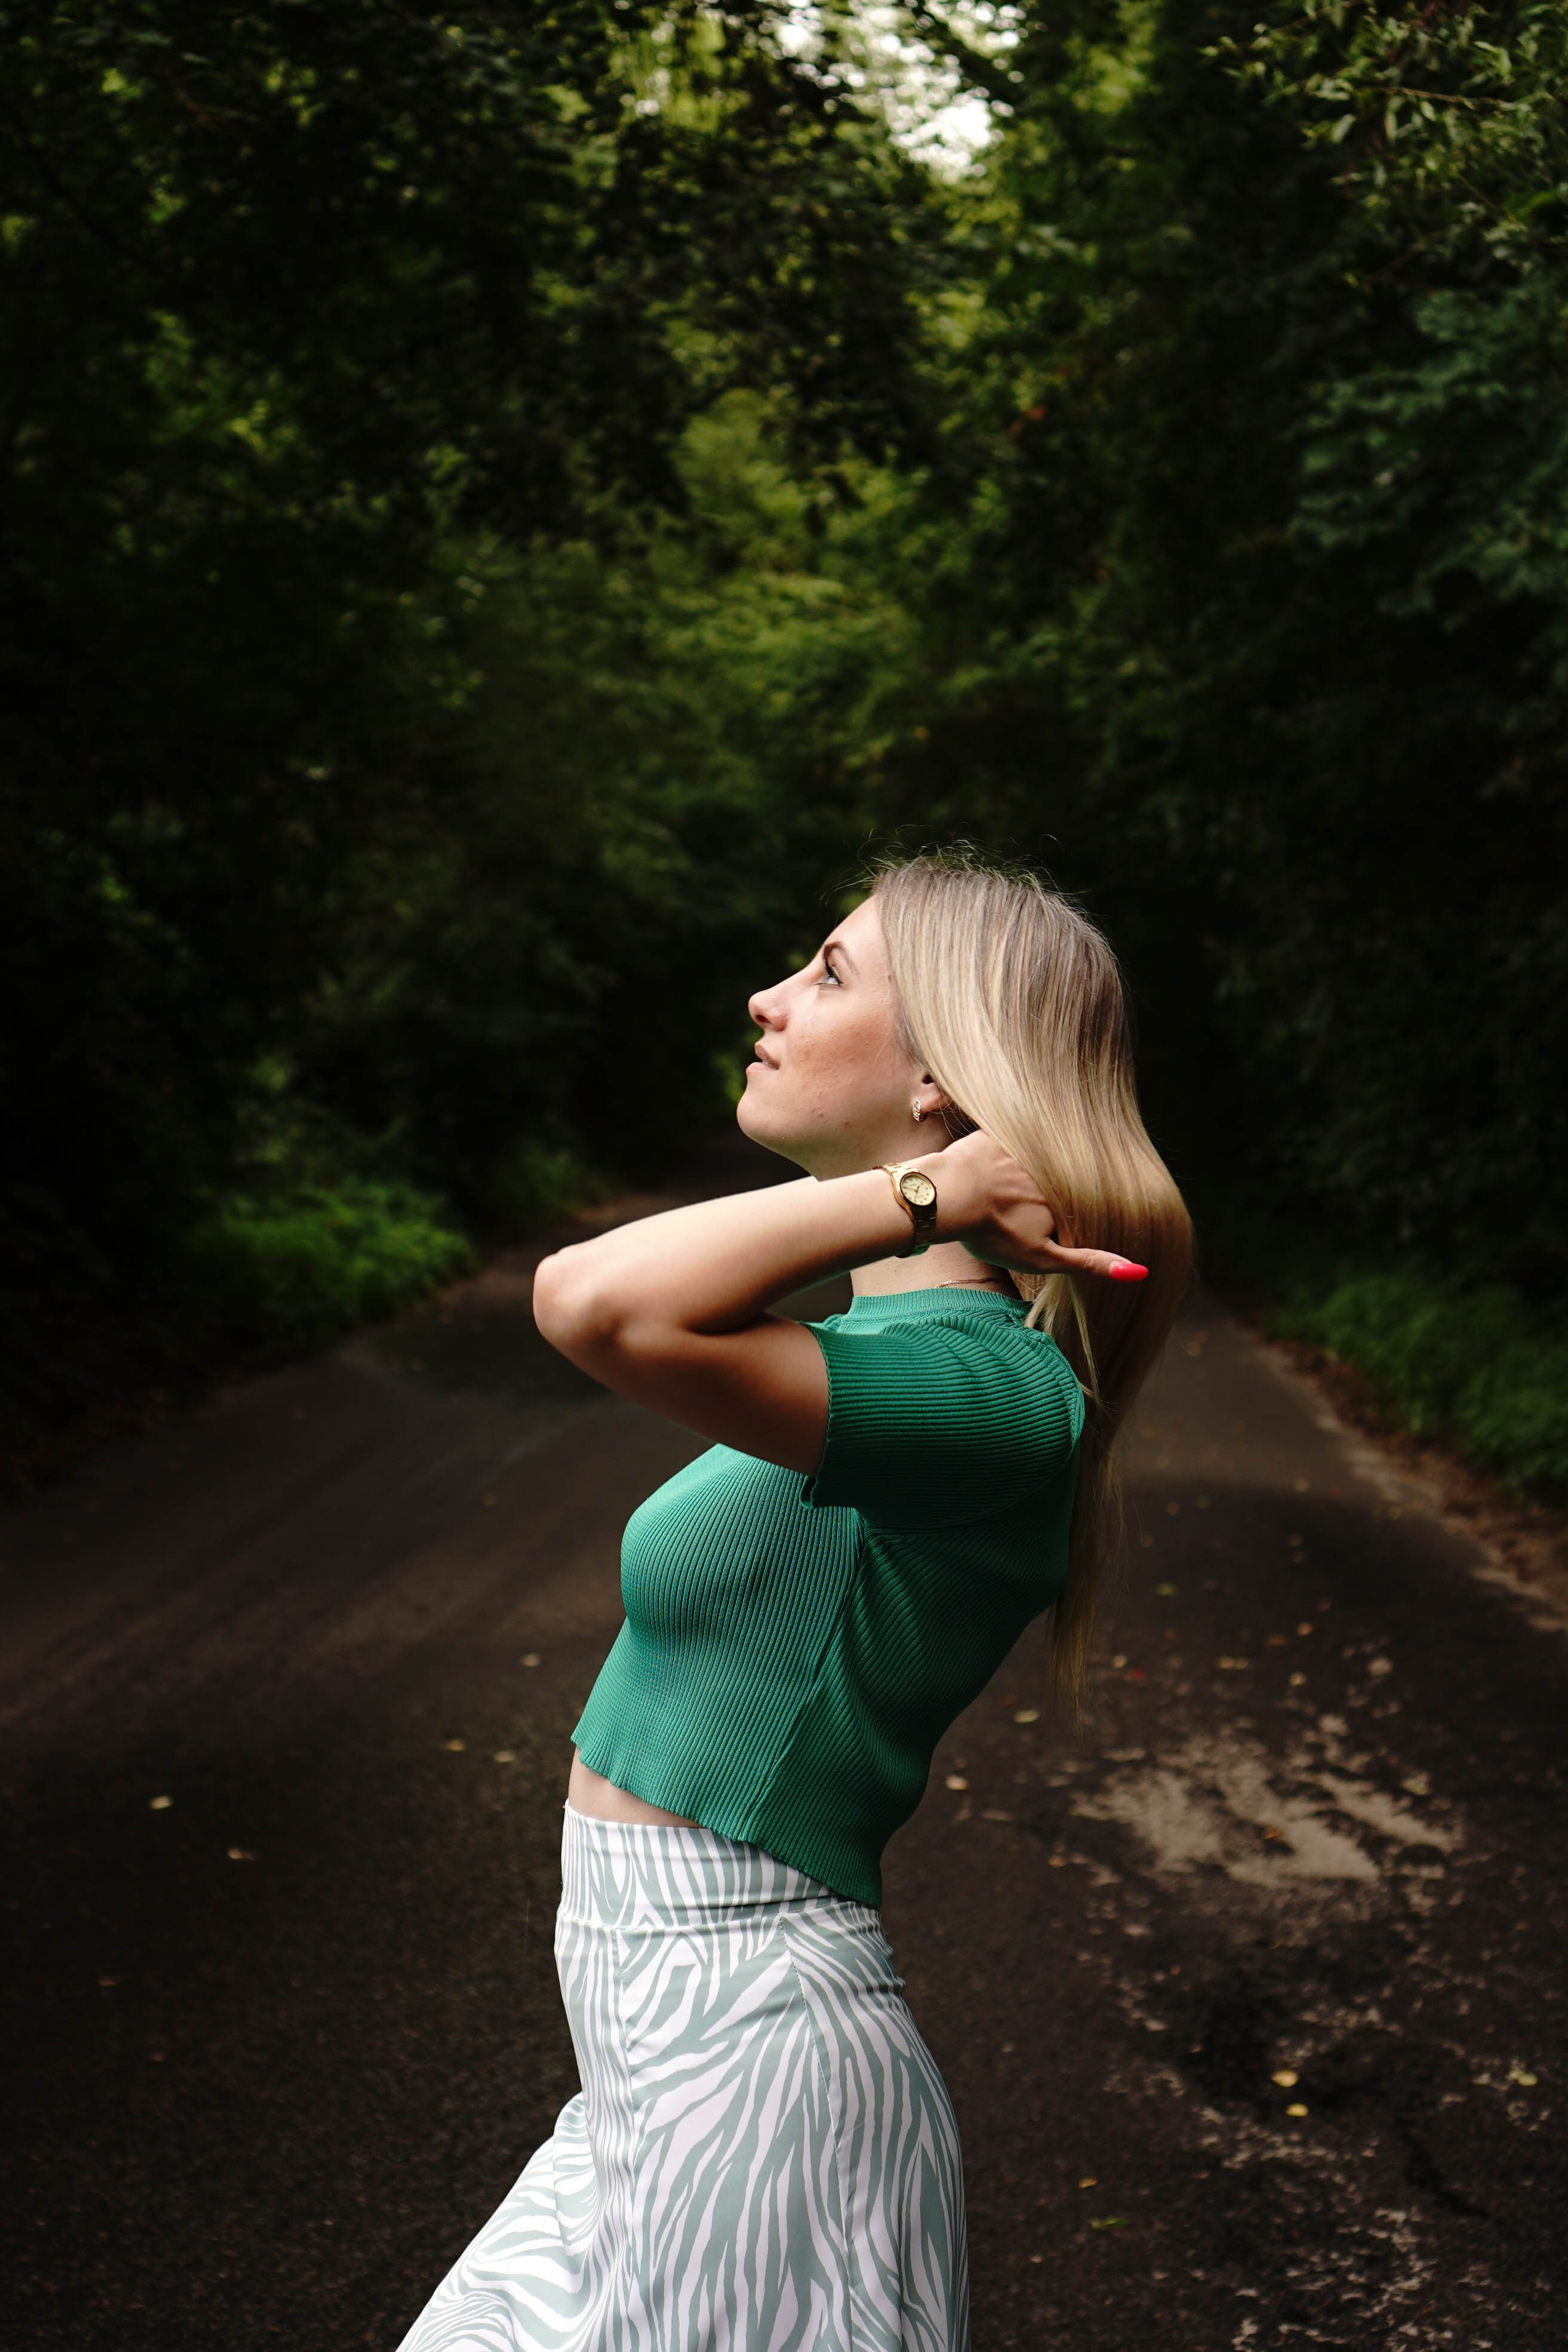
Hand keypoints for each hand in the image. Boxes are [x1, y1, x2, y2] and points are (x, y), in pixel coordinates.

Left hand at [931, 1131, 1147, 1282]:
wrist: (947, 1196)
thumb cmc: (992, 1230)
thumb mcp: (1042, 1257)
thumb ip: (1089, 1262)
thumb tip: (1139, 1271)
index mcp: (1064, 1196)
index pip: (1075, 1205)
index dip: (1053, 1219)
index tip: (1028, 1226)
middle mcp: (1050, 1167)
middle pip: (1052, 1181)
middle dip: (1030, 1196)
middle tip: (1004, 1209)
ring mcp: (1022, 1147)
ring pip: (1027, 1159)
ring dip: (1014, 1173)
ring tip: (993, 1191)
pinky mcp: (995, 1133)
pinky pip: (1004, 1138)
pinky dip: (995, 1151)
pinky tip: (981, 1166)